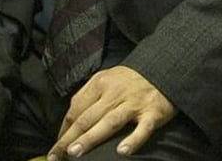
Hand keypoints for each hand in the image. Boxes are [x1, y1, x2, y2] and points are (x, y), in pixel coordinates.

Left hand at [47, 66, 174, 159]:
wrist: (165, 69)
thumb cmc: (130, 80)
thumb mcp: (106, 78)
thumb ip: (88, 95)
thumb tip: (69, 120)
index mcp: (100, 83)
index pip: (76, 108)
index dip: (64, 129)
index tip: (56, 147)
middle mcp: (115, 93)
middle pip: (88, 117)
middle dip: (70, 137)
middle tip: (57, 155)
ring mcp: (134, 103)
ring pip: (109, 122)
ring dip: (91, 138)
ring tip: (75, 152)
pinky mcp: (153, 113)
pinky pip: (142, 129)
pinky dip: (133, 140)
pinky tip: (122, 152)